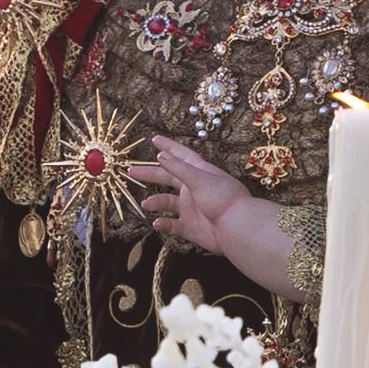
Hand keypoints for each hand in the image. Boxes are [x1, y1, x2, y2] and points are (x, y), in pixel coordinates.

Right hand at [139, 139, 300, 289]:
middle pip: (167, 178)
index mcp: (198, 173)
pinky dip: (163, 224)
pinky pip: (171, 225)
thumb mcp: (200, 179)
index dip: (168, 147)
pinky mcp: (190, 227)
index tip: (154, 139)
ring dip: (155, 202)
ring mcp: (191, 208)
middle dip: (150, 174)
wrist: (237, 228)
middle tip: (131, 171)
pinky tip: (157, 223)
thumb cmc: (223, 198)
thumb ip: (178, 169)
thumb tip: (161, 156)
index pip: (180, 156)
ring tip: (146, 203)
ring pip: (167, 202)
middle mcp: (193, 189)